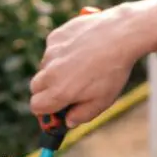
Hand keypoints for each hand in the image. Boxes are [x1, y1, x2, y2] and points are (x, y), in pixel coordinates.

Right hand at [30, 0, 156, 126]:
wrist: (120, 35)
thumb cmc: (113, 70)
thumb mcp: (102, 101)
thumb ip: (82, 115)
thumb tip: (69, 121)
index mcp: (59, 92)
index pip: (36, 106)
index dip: (44, 110)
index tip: (55, 108)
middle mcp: (50, 73)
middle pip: (35, 87)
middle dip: (47, 90)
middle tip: (66, 89)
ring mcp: (51, 53)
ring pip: (44, 67)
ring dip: (55, 70)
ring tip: (81, 65)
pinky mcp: (55, 36)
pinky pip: (52, 49)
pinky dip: (62, 52)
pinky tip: (81, 49)